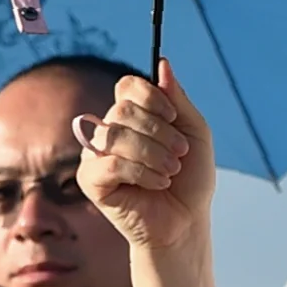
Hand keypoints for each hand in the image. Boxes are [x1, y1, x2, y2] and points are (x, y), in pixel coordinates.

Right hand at [72, 64, 214, 251]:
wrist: (185, 222)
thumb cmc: (190, 179)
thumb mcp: (195, 133)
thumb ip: (178, 100)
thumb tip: (163, 64)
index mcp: (132, 116)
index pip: (127, 86)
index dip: (150, 96)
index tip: (173, 117)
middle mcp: (110, 131)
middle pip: (122, 110)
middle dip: (158, 132)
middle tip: (178, 155)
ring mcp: (97, 155)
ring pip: (115, 135)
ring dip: (152, 153)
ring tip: (170, 172)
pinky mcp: (91, 180)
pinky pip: (110, 164)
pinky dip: (140, 173)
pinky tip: (157, 184)